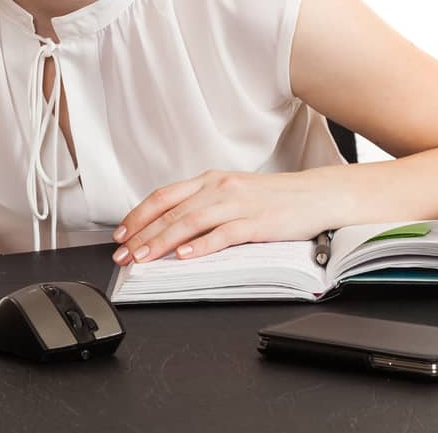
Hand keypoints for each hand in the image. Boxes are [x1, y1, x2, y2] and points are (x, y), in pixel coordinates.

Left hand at [111, 170, 341, 264]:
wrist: (317, 195)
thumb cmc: (276, 198)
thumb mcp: (234, 194)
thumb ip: (205, 206)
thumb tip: (171, 230)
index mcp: (212, 180)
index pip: (165, 196)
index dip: (139, 215)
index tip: (120, 233)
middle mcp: (221, 188)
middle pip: (173, 211)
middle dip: (143, 234)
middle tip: (123, 254)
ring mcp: (239, 204)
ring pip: (192, 221)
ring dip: (163, 241)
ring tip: (144, 257)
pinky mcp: (257, 222)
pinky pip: (224, 234)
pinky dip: (202, 245)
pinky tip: (186, 256)